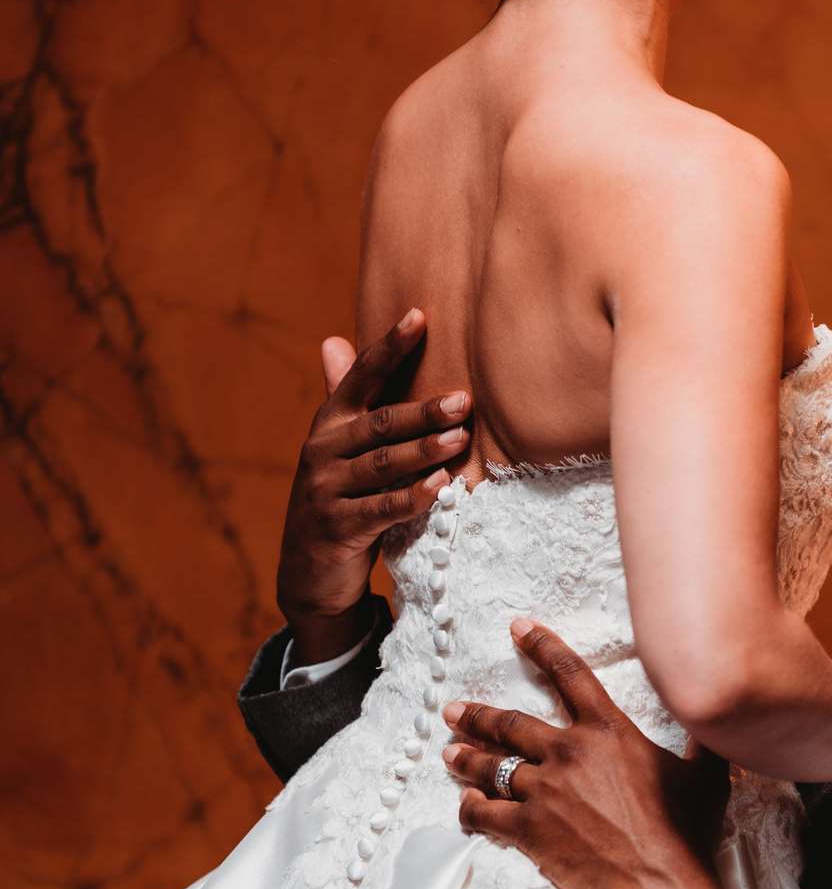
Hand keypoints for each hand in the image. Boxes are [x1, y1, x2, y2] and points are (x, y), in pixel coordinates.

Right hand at [276, 309, 472, 663]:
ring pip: (382, 465)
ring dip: (423, 452)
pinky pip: (381, 509)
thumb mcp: (339, 447)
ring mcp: (326, 490)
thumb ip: (345, 398)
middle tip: (464, 400)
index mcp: (329, 424)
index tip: (420, 316)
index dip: (389, 346)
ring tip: (460, 438)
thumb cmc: (340, 497)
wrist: (310, 572)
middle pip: (379, 424)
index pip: (361, 376)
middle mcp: (322, 451)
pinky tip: (442, 486)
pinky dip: (412, 497)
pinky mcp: (338, 527)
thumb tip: (333, 339)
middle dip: (422, 410)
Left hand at [443, 619, 731, 888]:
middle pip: (511, 723)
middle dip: (477, 714)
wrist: (662, 884)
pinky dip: (470, 808)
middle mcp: (569, 752)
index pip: (571, 676)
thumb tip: (717, 726)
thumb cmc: (686, 831)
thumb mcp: (704, 776)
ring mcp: (544, 790)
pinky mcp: (528, 829)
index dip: (542, 646)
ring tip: (449, 753)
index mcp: (608, 732)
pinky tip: (464, 806)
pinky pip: (485, 813)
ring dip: (464, 758)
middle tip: (454, 710)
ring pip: (490, 765)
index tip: (518, 628)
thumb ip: (701, 745)